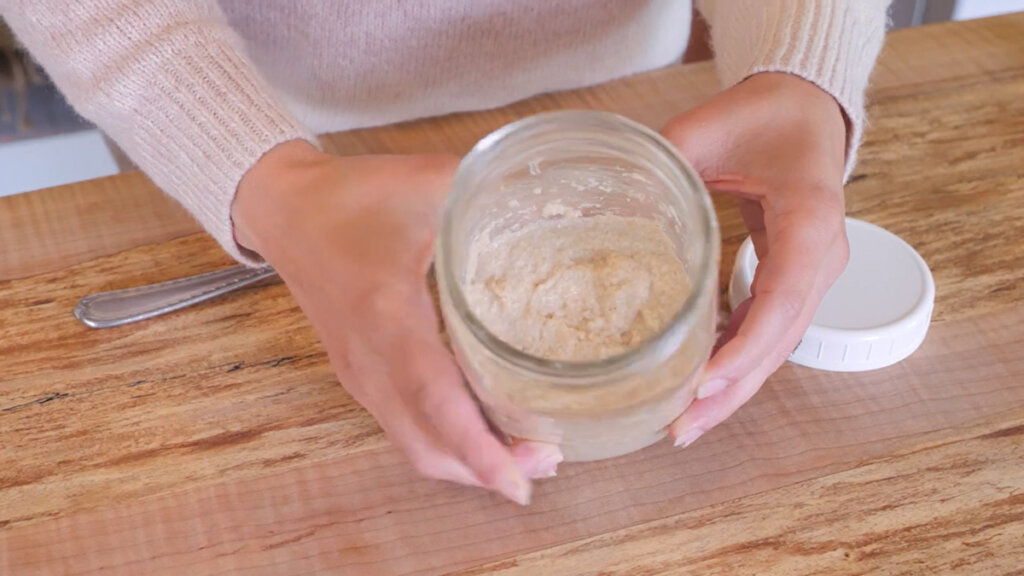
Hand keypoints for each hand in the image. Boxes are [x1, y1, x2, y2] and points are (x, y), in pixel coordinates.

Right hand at [232, 141, 560, 503]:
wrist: (284, 210)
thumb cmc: (350, 197)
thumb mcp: (423, 181)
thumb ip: (485, 188)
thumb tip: (548, 192)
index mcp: (388, 314)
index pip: (435, 397)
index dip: (479, 446)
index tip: (519, 482)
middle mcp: (370, 359)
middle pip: (428, 443)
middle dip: (488, 468)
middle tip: (547, 461)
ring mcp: (360, 374)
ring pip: (414, 444)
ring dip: (468, 462)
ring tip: (525, 454)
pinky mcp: (359, 375)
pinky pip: (402, 427)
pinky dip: (445, 442)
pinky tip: (482, 428)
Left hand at [661, 72, 850, 446]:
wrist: (805, 109)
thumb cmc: (761, 114)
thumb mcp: (703, 131)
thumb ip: (657, 167)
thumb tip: (598, 210)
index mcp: (809, 217)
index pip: (783, 296)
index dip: (746, 346)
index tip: (705, 381)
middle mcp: (821, 255)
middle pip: (781, 339)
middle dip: (732, 389)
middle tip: (681, 427)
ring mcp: (813, 270)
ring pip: (778, 344)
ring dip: (734, 386)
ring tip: (685, 423)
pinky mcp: (795, 277)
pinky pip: (769, 328)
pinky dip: (737, 359)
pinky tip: (703, 384)